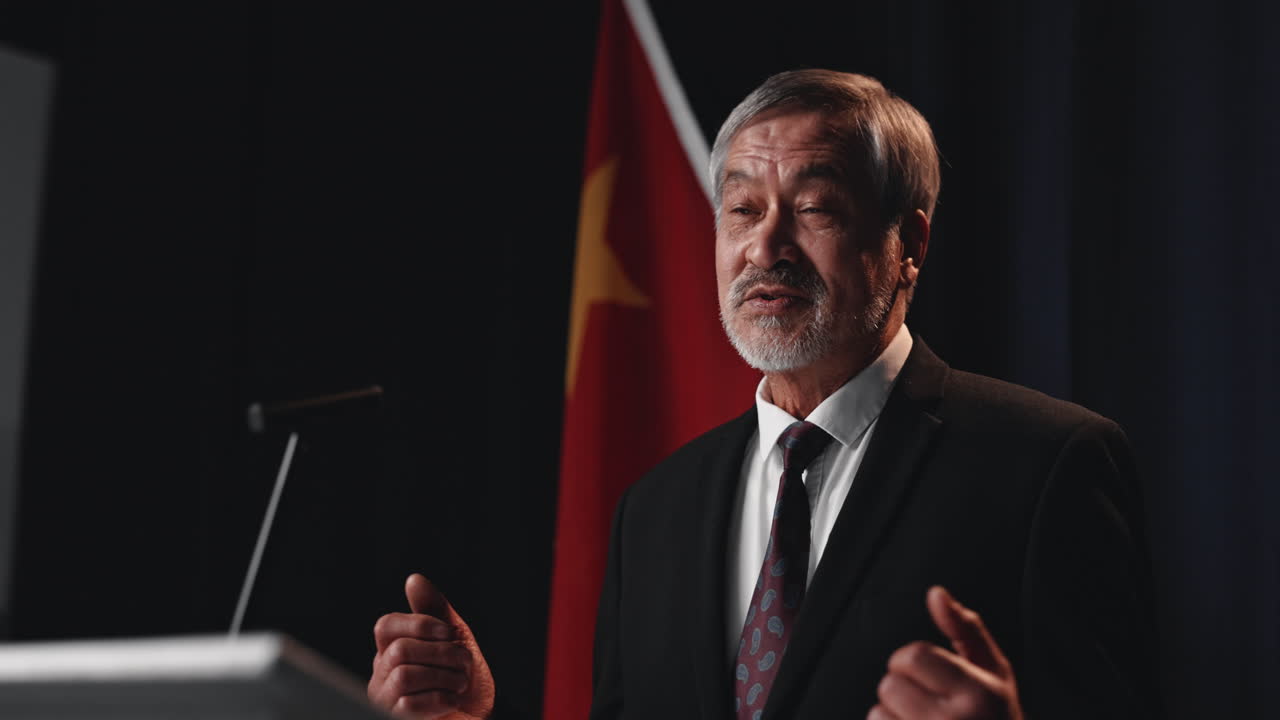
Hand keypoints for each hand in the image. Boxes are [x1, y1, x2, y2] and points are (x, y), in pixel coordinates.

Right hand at [369, 574, 495, 718]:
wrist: (480, 715)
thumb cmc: (464, 679)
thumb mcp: (455, 638)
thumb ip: (434, 610)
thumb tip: (414, 579)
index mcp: (391, 650)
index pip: (385, 626)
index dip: (420, 625)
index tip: (450, 634)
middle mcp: (381, 675)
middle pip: (399, 650)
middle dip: (441, 654)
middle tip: (463, 663)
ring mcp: (385, 700)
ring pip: (404, 675)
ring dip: (444, 677)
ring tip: (459, 683)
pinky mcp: (395, 719)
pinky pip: (409, 705)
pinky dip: (440, 699)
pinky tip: (451, 700)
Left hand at [869, 586, 1022, 719]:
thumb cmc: (999, 719)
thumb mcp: (995, 673)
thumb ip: (966, 629)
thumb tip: (936, 594)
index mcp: (976, 693)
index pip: (912, 657)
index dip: (915, 663)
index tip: (931, 676)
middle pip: (890, 686)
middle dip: (904, 692)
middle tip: (931, 706)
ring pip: (877, 715)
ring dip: (893, 718)